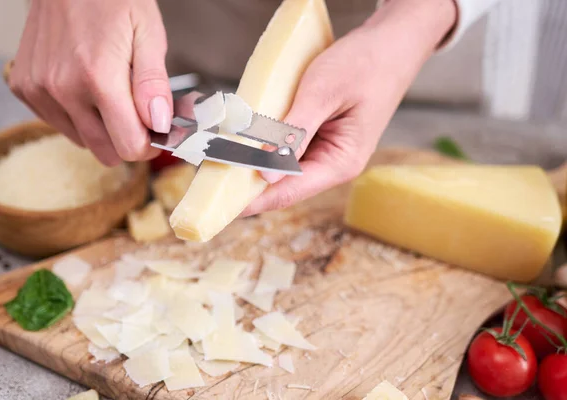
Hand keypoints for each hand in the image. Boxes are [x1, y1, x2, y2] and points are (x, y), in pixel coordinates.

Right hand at [9, 0, 170, 165]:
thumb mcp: (148, 34)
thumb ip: (154, 85)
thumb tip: (160, 125)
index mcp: (98, 77)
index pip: (129, 146)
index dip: (149, 144)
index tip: (156, 132)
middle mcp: (63, 88)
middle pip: (105, 151)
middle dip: (127, 139)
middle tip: (138, 114)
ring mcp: (39, 89)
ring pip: (82, 140)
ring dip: (102, 128)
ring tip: (110, 92)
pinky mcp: (24, 87)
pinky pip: (58, 123)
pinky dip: (77, 115)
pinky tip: (85, 87)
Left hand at [243, 0, 456, 215]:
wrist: (391, 43)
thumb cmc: (365, 64)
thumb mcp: (323, 93)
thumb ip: (294, 132)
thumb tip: (265, 171)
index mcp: (341, 162)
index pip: (290, 191)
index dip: (255, 199)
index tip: (223, 203)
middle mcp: (334, 164)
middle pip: (284, 184)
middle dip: (249, 181)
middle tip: (213, 176)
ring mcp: (327, 151)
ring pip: (283, 167)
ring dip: (255, 162)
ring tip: (223, 159)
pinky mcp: (320, 137)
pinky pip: (288, 148)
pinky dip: (267, 144)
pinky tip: (246, 140)